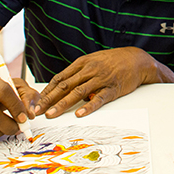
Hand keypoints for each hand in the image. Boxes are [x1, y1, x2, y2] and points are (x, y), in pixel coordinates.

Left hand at [35, 47, 169, 118]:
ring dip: (63, 104)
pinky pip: (98, 98)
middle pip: (65, 86)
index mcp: (83, 63)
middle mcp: (90, 70)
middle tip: (37, 111)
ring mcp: (101, 79)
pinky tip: (80, 113)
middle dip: (49, 99)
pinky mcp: (112, 88)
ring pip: (78, 92)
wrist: (137, 60)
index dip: (47, 91)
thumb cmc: (114, 61)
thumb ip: (79, 72)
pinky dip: (88, 106)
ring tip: (51, 114)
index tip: (36, 101)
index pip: (60, 78)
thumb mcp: (94, 60)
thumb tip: (63, 86)